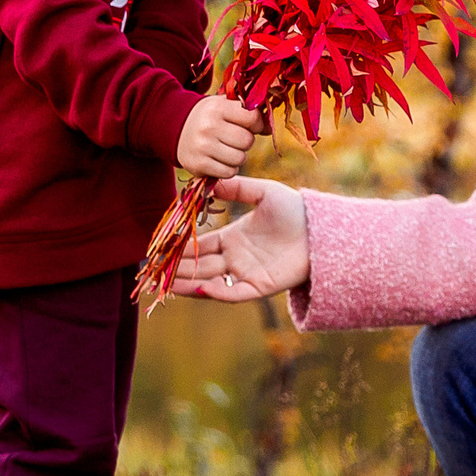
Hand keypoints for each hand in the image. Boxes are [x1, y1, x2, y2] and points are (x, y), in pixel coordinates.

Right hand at [173, 175, 309, 299]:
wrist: (321, 229)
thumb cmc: (294, 210)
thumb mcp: (264, 193)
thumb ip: (239, 188)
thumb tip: (212, 182)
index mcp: (233, 237)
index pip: (200, 245)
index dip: (181, 248)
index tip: (161, 249)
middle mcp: (236, 258)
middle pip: (200, 265)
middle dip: (177, 269)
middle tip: (153, 270)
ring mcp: (247, 273)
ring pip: (211, 281)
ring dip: (188, 283)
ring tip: (166, 283)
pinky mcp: (261, 287)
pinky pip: (235, 293)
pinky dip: (218, 292)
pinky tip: (201, 287)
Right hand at [176, 95, 261, 180]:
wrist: (175, 128)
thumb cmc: (209, 117)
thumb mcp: (225, 106)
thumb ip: (248, 113)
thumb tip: (269, 128)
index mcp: (218, 108)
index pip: (252, 118)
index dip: (257, 124)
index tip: (250, 125)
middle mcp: (209, 126)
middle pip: (247, 141)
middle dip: (245, 142)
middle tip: (234, 138)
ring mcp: (202, 146)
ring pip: (240, 159)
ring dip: (238, 157)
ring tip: (226, 149)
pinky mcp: (198, 165)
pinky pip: (229, 172)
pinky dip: (228, 169)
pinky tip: (220, 159)